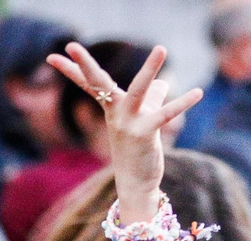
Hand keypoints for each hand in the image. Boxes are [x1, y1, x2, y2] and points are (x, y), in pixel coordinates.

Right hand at [48, 43, 200, 222]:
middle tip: (71, 44)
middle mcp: (115, 114)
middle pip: (99, 84)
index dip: (71, 70)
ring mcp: (128, 124)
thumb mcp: (144, 121)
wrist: (136, 185)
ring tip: (161, 48)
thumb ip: (153, 99)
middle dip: (85, 64)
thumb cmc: (137, 153)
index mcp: (111, 109)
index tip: (51, 56)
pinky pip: (165, 115)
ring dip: (149, 69)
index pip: (89, 86)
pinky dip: (183, 103)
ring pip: (137, 91)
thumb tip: (163, 83)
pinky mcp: (145, 134)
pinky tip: (198, 92)